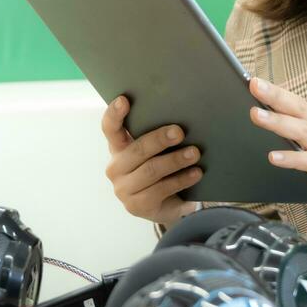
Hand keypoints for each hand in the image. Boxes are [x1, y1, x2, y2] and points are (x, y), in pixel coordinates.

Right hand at [101, 95, 200, 225]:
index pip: (110, 128)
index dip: (114, 114)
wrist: (164, 206)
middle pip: (137, 150)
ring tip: (195, 153)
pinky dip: (181, 180)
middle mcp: (115, 167)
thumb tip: (181, 119)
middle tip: (179, 132)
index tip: (124, 100)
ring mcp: (123, 189)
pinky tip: (196, 173)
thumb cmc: (162, 169)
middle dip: (159, 139)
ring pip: (151, 170)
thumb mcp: (157, 151)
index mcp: (117, 147)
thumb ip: (159, 136)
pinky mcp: (136, 206)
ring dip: (175, 160)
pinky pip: (161, 190)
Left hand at [247, 77, 306, 211]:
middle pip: (299, 109)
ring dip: (279, 122)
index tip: (253, 81)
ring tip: (256, 115)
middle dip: (276, 96)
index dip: (276, 90)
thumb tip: (263, 119)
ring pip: (304, 131)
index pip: (296, 101)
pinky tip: (274, 157)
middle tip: (254, 86)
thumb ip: (296, 129)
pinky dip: (293, 158)